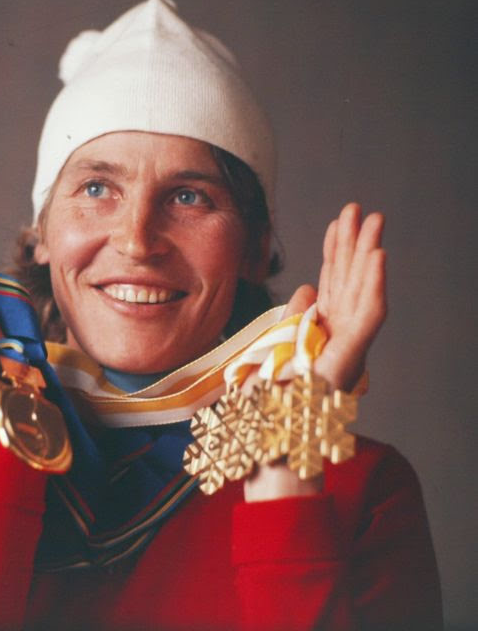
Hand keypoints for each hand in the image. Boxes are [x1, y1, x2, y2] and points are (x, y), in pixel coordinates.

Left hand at [244, 203, 386, 501]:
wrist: (274, 441)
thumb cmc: (272, 402)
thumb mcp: (275, 345)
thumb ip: (295, 315)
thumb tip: (309, 288)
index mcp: (320, 329)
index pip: (332, 281)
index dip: (336, 250)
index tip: (338, 221)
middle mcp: (337, 333)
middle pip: (348, 279)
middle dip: (353, 242)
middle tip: (360, 208)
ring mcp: (347, 344)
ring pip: (362, 290)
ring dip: (368, 253)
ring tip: (374, 220)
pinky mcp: (352, 356)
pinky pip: (368, 315)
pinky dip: (374, 285)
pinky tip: (377, 256)